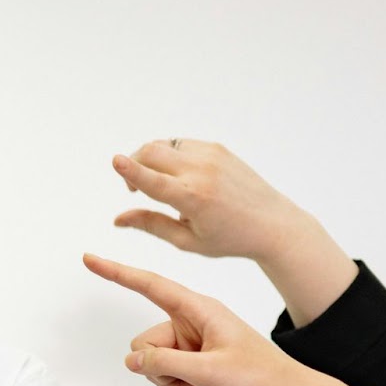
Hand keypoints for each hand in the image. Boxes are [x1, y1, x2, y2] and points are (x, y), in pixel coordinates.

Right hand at [83, 254, 321, 385]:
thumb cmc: (260, 376)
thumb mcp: (207, 371)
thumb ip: (163, 364)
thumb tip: (132, 360)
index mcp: (199, 310)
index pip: (149, 286)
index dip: (117, 273)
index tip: (90, 259)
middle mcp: (193, 323)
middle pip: (146, 342)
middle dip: (159, 369)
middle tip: (192, 379)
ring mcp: (195, 343)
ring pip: (155, 364)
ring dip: (173, 383)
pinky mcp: (198, 361)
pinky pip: (169, 377)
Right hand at [110, 139, 321, 263]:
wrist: (271, 222)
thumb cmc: (229, 237)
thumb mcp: (186, 240)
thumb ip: (150, 225)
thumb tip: (118, 219)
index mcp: (193, 198)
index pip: (153, 180)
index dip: (130, 171)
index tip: (114, 161)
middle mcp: (202, 171)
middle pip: (152, 152)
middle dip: (133, 165)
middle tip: (134, 188)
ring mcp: (211, 156)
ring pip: (164, 145)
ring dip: (149, 159)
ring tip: (156, 182)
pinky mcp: (217, 148)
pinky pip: (181, 144)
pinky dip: (169, 156)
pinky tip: (177, 175)